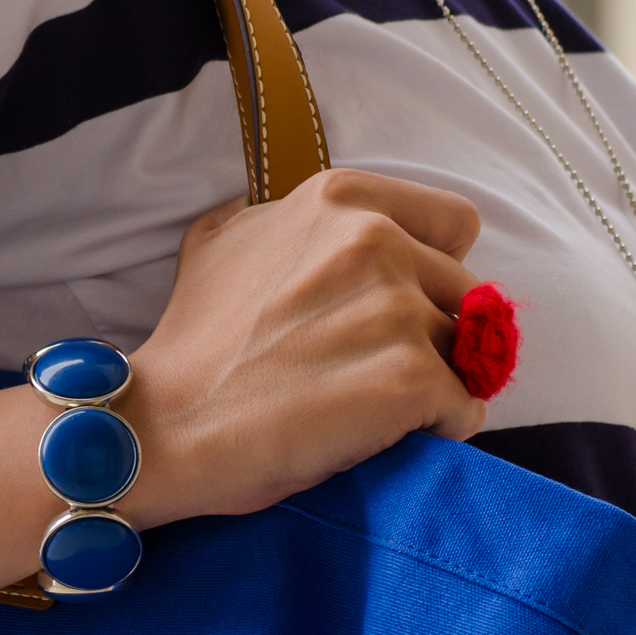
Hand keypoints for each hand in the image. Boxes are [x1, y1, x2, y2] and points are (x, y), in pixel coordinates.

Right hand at [119, 168, 485, 525]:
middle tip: (377, 367)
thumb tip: (316, 218)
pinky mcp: (408, 378)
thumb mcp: (220, 241)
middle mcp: (374, 240)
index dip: (435, 269)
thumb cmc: (194, 342)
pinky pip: (464, 406)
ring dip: (437, 381)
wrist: (167, 425)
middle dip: (436, 330)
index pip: (455, 224)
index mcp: (340, 199)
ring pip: (467, 351)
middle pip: (465, 291)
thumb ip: (280, 216)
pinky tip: (389, 435)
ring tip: (376, 406)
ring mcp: (395, 309)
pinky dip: (439, 428)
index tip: (405, 304)